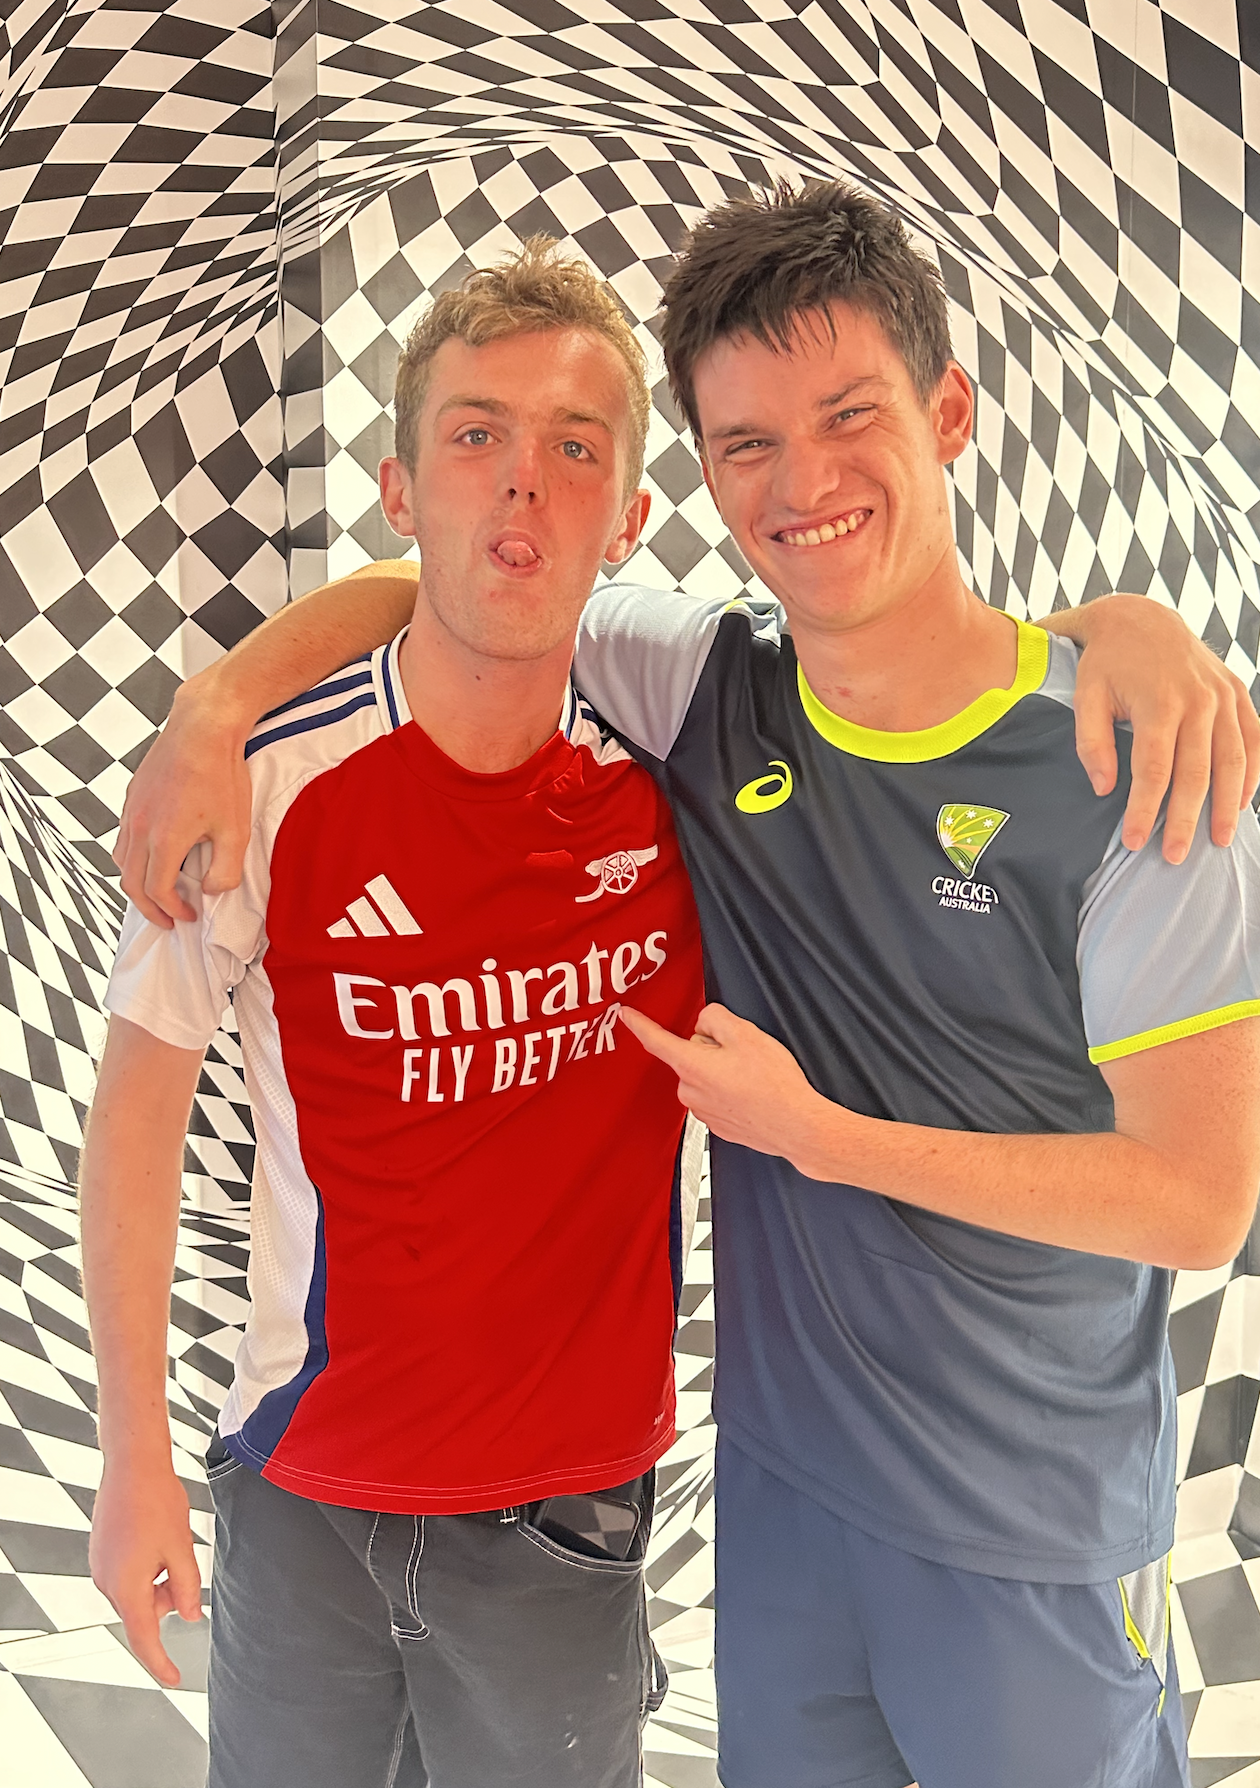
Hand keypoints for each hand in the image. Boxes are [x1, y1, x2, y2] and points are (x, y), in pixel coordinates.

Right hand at [89, 1459, 203, 1684]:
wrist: (132, 1465)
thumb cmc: (157, 1502)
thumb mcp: (182, 1548)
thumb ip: (188, 1587)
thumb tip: (191, 1617)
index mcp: (127, 1587)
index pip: (144, 1638)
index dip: (160, 1662)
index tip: (175, 1679)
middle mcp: (107, 1583)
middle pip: (144, 1611)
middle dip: (167, 1598)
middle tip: (182, 1562)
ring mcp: (100, 1567)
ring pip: (137, 1591)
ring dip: (158, 1579)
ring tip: (168, 1539)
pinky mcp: (100, 1552)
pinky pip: (126, 1574)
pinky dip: (146, 1566)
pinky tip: (154, 1534)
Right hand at [113, 674, 251, 927]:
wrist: (202, 727)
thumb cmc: (222, 775)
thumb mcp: (236, 830)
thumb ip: (224, 870)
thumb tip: (208, 890)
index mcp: (164, 840)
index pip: (157, 891)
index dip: (173, 910)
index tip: (188, 915)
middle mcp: (139, 827)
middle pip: (131, 883)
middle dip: (150, 908)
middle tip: (168, 919)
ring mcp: (131, 811)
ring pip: (121, 860)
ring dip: (138, 883)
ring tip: (159, 892)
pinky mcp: (132, 796)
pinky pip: (123, 837)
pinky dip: (133, 857)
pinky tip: (154, 856)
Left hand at [620, 1002, 827, 1166]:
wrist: (796, 1126)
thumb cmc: (775, 1085)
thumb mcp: (746, 1034)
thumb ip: (715, 1018)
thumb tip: (705, 1024)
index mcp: (692, 1066)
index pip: (655, 1040)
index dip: (639, 1024)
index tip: (626, 1014)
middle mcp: (690, 1091)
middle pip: (691, 1055)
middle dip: (712, 1049)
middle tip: (743, 1057)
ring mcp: (702, 1111)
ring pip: (705, 1075)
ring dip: (723, 1072)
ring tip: (753, 1079)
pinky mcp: (717, 1124)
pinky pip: (716, 1096)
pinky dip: (732, 1091)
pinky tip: (753, 1094)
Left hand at [1044, 594, 1259, 862]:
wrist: (1139, 617)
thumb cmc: (1106, 663)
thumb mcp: (1085, 696)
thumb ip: (1091, 743)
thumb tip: (1104, 788)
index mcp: (1158, 702)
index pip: (1154, 769)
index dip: (1145, 809)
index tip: (1134, 841)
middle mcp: (1197, 700)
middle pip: (1195, 772)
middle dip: (1185, 818)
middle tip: (1175, 856)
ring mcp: (1222, 696)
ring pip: (1231, 759)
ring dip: (1227, 803)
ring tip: (1220, 840)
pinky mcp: (1236, 692)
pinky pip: (1253, 737)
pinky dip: (1253, 770)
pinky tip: (1245, 800)